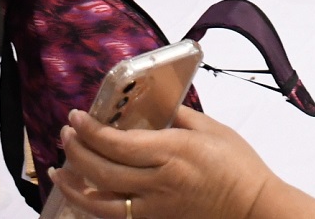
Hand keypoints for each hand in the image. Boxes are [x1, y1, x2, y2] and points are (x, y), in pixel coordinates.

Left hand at [52, 107, 314, 218]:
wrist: (254, 208)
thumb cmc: (240, 168)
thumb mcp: (213, 129)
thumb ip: (182, 116)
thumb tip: (159, 106)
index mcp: (174, 151)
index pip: (119, 142)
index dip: (92, 130)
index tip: (77, 117)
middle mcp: (160, 180)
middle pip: (104, 170)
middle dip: (78, 151)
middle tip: (67, 134)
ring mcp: (157, 205)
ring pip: (103, 201)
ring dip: (76, 185)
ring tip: (61, 169)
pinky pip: (118, 216)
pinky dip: (95, 207)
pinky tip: (83, 196)